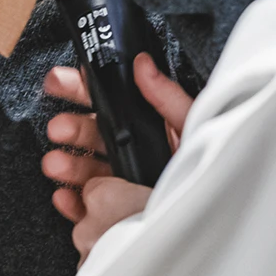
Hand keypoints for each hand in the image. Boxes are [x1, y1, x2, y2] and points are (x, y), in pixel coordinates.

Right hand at [42, 55, 193, 258]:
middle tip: (59, 127)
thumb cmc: (207, 163)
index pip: (109, 101)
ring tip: (56, 164)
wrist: (219, 211)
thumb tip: (143, 64)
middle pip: (92, 134)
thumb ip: (167, 96)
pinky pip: (89, 206)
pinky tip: (65, 195)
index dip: (82, 89)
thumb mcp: (192, 122)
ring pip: (86, 168)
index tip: (60, 81)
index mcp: (146, 125)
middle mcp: (133, 150)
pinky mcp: (119, 211)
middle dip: (70, 127)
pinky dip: (73, 202)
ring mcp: (124, 181)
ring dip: (67, 163)